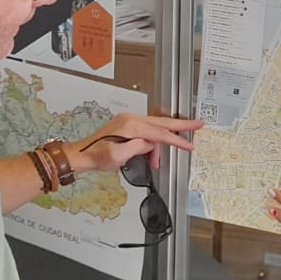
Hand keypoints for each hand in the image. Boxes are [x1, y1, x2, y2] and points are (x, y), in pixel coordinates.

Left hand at [70, 113, 203, 172]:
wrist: (82, 154)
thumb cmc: (96, 157)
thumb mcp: (118, 156)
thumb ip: (139, 147)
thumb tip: (151, 144)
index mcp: (130, 126)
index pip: (160, 134)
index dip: (177, 140)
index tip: (189, 145)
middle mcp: (131, 120)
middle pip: (162, 122)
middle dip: (182, 125)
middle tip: (198, 124)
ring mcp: (129, 121)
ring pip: (155, 128)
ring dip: (163, 142)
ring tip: (159, 159)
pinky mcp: (127, 126)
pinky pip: (147, 131)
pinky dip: (153, 142)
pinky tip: (151, 154)